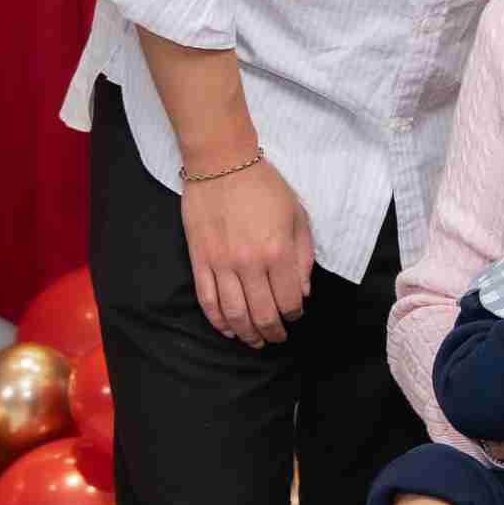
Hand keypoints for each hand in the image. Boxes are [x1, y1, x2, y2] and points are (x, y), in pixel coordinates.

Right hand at [179, 157, 313, 346]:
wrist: (221, 163)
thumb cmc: (263, 186)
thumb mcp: (297, 214)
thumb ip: (303, 255)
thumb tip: (303, 292)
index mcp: (278, 251)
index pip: (289, 300)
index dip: (294, 314)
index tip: (295, 315)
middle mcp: (250, 263)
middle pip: (262, 313)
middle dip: (273, 332)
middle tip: (276, 338)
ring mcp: (221, 264)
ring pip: (234, 314)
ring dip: (246, 334)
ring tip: (254, 341)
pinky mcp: (200, 261)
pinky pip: (207, 300)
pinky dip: (218, 321)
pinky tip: (228, 329)